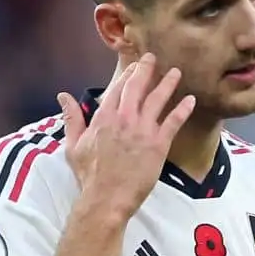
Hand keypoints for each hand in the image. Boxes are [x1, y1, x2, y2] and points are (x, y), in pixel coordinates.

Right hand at [58, 53, 194, 218]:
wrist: (106, 197)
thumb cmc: (89, 174)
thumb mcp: (73, 144)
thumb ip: (72, 117)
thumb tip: (63, 96)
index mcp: (104, 117)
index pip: (118, 88)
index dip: (128, 74)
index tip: (135, 66)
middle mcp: (124, 118)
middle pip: (138, 87)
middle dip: (146, 69)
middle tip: (153, 58)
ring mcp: (143, 130)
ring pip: (158, 100)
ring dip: (168, 83)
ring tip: (176, 72)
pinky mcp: (159, 144)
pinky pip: (174, 122)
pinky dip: (183, 109)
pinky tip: (190, 100)